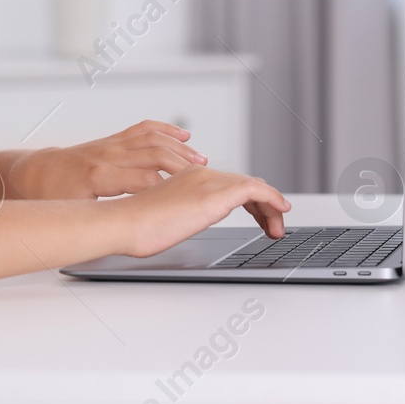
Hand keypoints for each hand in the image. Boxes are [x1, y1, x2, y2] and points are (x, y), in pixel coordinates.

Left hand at [6, 120, 208, 199]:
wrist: (29, 174)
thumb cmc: (47, 197)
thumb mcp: (70, 213)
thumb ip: (96, 219)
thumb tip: (118, 233)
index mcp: (99, 176)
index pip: (143, 177)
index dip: (167, 185)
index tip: (190, 196)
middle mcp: (108, 155)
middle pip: (154, 154)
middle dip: (182, 165)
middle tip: (206, 176)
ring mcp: (110, 145)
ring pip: (152, 139)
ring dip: (179, 148)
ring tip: (201, 160)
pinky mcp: (111, 140)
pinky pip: (142, 129)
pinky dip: (165, 130)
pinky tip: (183, 136)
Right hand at [114, 166, 290, 257]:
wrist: (124, 223)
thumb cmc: (136, 227)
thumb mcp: (165, 217)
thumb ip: (183, 214)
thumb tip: (189, 223)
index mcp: (190, 177)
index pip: (231, 184)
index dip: (250, 202)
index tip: (260, 219)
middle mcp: (202, 174)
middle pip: (246, 185)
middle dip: (264, 206)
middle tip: (272, 227)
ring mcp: (209, 181)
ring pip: (254, 187)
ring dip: (270, 208)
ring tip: (276, 229)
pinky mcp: (215, 194)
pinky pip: (256, 191)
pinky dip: (272, 200)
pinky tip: (280, 212)